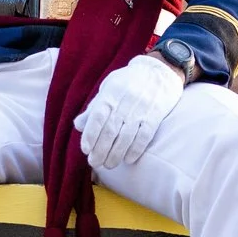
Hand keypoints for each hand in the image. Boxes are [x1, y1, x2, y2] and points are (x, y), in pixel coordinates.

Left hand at [76, 51, 186, 168]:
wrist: (159, 71)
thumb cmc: (129, 82)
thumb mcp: (108, 88)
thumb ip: (94, 107)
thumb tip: (78, 126)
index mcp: (111, 94)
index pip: (97, 117)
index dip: (90, 135)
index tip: (85, 150)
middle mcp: (125, 102)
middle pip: (110, 130)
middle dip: (101, 150)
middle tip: (95, 162)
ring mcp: (141, 109)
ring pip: (126, 136)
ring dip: (116, 154)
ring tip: (109, 164)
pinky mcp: (155, 115)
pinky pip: (144, 135)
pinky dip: (135, 149)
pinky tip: (128, 159)